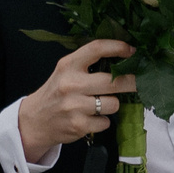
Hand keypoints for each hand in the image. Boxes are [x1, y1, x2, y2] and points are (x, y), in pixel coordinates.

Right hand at [16, 39, 137, 163]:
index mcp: (68, 65)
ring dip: (112, 105)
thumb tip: (121, 60)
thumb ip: (87, 64)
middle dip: (132, 82)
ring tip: (100, 104)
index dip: (117, 47)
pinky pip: (106, 122)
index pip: (97, 49)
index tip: (132, 50)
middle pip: (114, 81)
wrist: (35, 121)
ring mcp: (75, 106)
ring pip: (113, 104)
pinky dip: (102, 121)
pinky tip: (91, 118)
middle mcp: (71, 84)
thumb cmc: (56, 93)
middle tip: (138, 82)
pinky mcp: (79, 125)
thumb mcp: (65, 72)